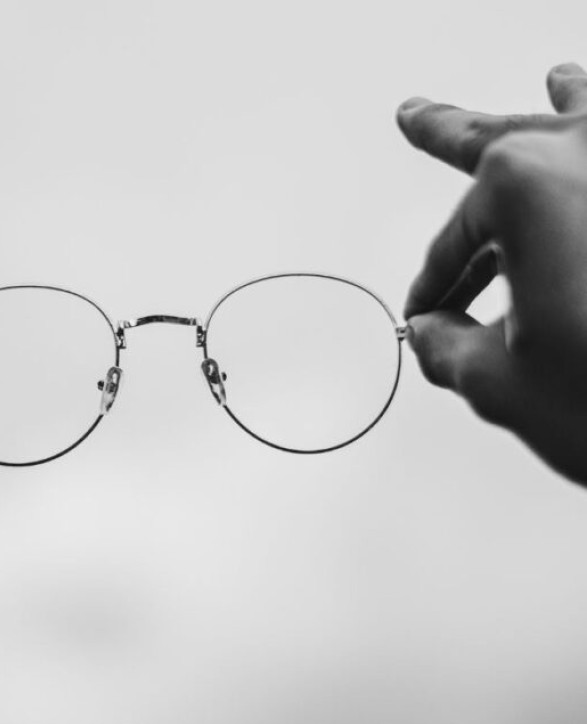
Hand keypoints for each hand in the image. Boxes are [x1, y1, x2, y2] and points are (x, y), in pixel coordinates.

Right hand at [398, 63, 586, 485]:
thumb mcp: (506, 386)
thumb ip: (449, 351)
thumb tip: (432, 334)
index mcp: (525, 188)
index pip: (455, 241)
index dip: (433, 284)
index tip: (427, 310)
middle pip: (502, 143)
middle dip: (448, 133)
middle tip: (418, 119)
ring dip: (559, 103)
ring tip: (554, 84)